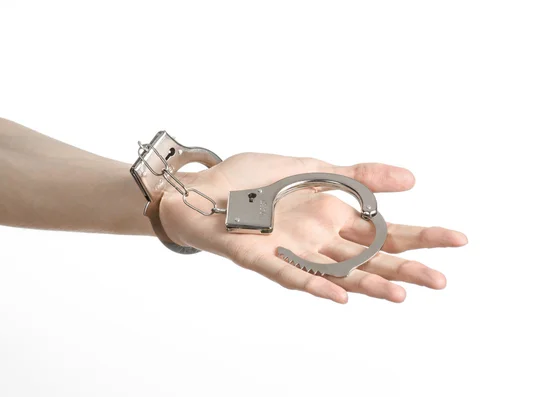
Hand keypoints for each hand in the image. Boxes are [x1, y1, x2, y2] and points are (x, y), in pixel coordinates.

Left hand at [159, 153, 466, 302]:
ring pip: (337, 272)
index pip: (385, 229)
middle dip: (405, 268)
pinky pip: (291, 274)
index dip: (421, 235)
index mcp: (333, 215)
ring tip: (402, 294)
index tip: (458, 240)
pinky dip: (315, 283)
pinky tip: (340, 293)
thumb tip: (411, 178)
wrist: (202, 186)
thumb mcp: (311, 167)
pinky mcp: (260, 257)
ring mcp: (292, 250)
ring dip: (368, 284)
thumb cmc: (251, 179)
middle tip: (442, 281)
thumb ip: (357, 175)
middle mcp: (318, 237)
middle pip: (368, 257)